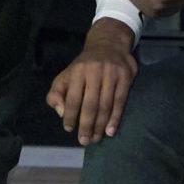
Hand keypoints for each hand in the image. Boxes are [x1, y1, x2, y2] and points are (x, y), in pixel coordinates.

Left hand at [47, 18, 138, 142]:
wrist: (109, 43)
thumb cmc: (84, 65)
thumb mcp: (65, 75)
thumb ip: (57, 93)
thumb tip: (61, 112)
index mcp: (77, 72)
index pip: (73, 98)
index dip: (70, 115)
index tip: (69, 129)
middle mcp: (95, 72)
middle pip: (90, 104)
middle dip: (86, 125)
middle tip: (84, 140)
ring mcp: (112, 74)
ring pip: (105, 104)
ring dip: (100, 125)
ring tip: (96, 138)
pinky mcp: (126, 77)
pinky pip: (120, 101)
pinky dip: (115, 118)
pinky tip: (110, 130)